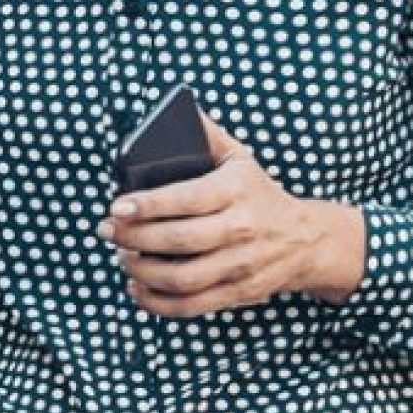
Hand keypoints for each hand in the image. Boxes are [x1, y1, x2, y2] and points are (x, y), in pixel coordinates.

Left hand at [98, 116, 365, 317]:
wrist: (305, 239)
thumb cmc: (258, 194)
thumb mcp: (240, 160)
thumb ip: (208, 136)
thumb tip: (178, 107)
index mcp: (236, 191)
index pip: (186, 199)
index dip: (147, 205)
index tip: (117, 207)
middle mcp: (241, 229)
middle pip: (178, 240)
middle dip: (133, 238)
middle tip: (107, 232)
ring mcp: (240, 264)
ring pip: (181, 277)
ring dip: (141, 271)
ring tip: (122, 257)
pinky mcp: (238, 292)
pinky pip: (191, 305)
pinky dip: (157, 302)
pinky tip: (136, 288)